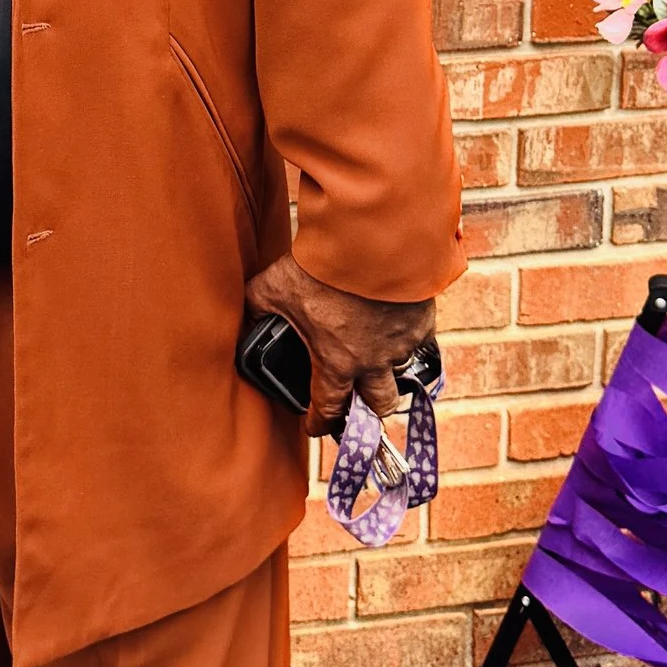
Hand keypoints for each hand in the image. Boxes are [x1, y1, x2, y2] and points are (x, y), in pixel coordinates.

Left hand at [244, 250, 436, 439]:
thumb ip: (256, 308)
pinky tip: (396, 326)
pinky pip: (419, 343)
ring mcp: (401, 344)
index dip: (319, 423)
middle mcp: (373, 362)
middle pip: (379, 407)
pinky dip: (407, 339)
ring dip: (387, 368)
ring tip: (375, 353)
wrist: (371, 240)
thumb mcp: (273, 287)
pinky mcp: (422, 322)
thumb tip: (244, 318)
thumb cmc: (320, 268)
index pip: (328, 410)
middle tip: (357, 400)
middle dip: (368, 410)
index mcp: (336, 363)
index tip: (315, 426)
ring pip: (399, 371)